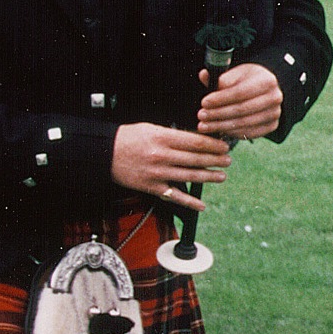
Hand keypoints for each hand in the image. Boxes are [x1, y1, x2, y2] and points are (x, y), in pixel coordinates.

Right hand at [111, 122, 231, 207]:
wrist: (104, 153)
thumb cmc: (128, 138)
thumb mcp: (152, 129)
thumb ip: (174, 134)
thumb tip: (196, 139)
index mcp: (163, 138)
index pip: (195, 142)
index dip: (213, 145)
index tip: (224, 146)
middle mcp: (162, 156)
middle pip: (195, 159)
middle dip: (215, 160)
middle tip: (228, 161)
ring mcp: (157, 173)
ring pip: (189, 177)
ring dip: (208, 177)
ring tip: (221, 176)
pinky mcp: (152, 187)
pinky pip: (174, 196)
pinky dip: (189, 202)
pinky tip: (202, 204)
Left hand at [198, 62, 282, 139]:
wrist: (264, 90)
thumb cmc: (246, 80)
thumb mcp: (235, 74)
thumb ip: (219, 77)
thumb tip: (203, 75)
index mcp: (267, 80)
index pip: (240, 92)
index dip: (220, 99)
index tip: (204, 102)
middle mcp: (275, 98)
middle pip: (242, 109)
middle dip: (218, 114)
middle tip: (201, 116)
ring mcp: (275, 113)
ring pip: (244, 123)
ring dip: (221, 126)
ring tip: (204, 125)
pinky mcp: (272, 126)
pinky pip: (249, 133)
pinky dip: (232, 133)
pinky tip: (218, 130)